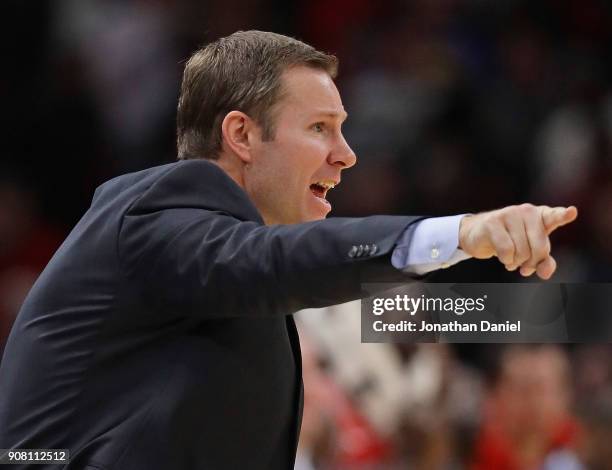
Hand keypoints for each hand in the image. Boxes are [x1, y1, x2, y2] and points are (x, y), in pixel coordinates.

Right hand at [458, 204, 577, 279]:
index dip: (563, 215)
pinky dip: (506, 260)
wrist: (478, 234)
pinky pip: (506, 250)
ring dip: (516, 263)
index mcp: (540, 216)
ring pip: (522, 251)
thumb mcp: (530, 251)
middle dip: (532, 262)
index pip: (555, 216)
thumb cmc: (510, 241)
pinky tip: (504, 258)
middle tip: (525, 267)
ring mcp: (508, 214)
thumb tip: (545, 273)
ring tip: (511, 261)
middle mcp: (526, 211)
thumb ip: (543, 262)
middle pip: (539, 247)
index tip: (572, 212)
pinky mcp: (492, 222)